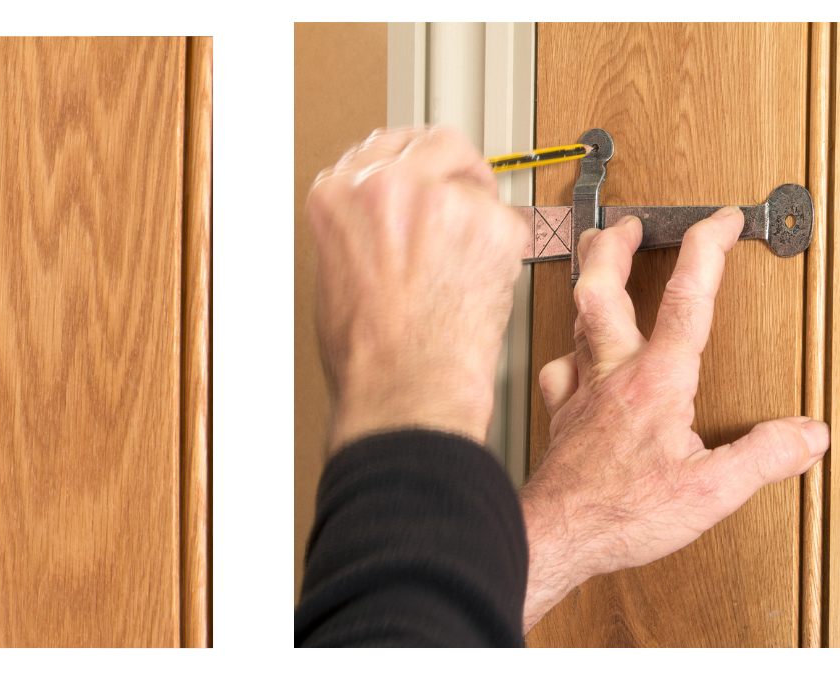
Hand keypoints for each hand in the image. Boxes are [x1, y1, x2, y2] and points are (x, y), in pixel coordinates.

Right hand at [307, 126, 528, 450]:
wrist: (405, 389)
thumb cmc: (367, 354)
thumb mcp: (333, 272)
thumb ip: (358, 226)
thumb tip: (385, 217)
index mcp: (338, 195)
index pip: (381, 146)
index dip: (408, 163)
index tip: (421, 174)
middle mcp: (386, 186)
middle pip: (436, 142)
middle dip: (451, 169)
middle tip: (458, 201)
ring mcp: (441, 199)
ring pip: (476, 183)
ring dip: (476, 217)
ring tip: (461, 268)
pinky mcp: (491, 224)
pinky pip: (506, 221)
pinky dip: (501, 250)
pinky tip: (478, 282)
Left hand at [519, 208, 827, 630]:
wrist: (556, 536)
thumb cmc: (622, 513)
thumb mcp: (711, 491)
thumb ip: (763, 457)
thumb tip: (808, 435)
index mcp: (657, 380)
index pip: (689, 298)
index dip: (708, 249)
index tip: (723, 220)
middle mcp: (613, 374)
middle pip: (604, 290)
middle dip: (616, 247)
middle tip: (627, 223)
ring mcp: (580, 393)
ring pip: (575, 320)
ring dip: (587, 284)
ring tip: (594, 261)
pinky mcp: (560, 418)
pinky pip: (556, 371)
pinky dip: (565, 352)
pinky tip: (570, 356)